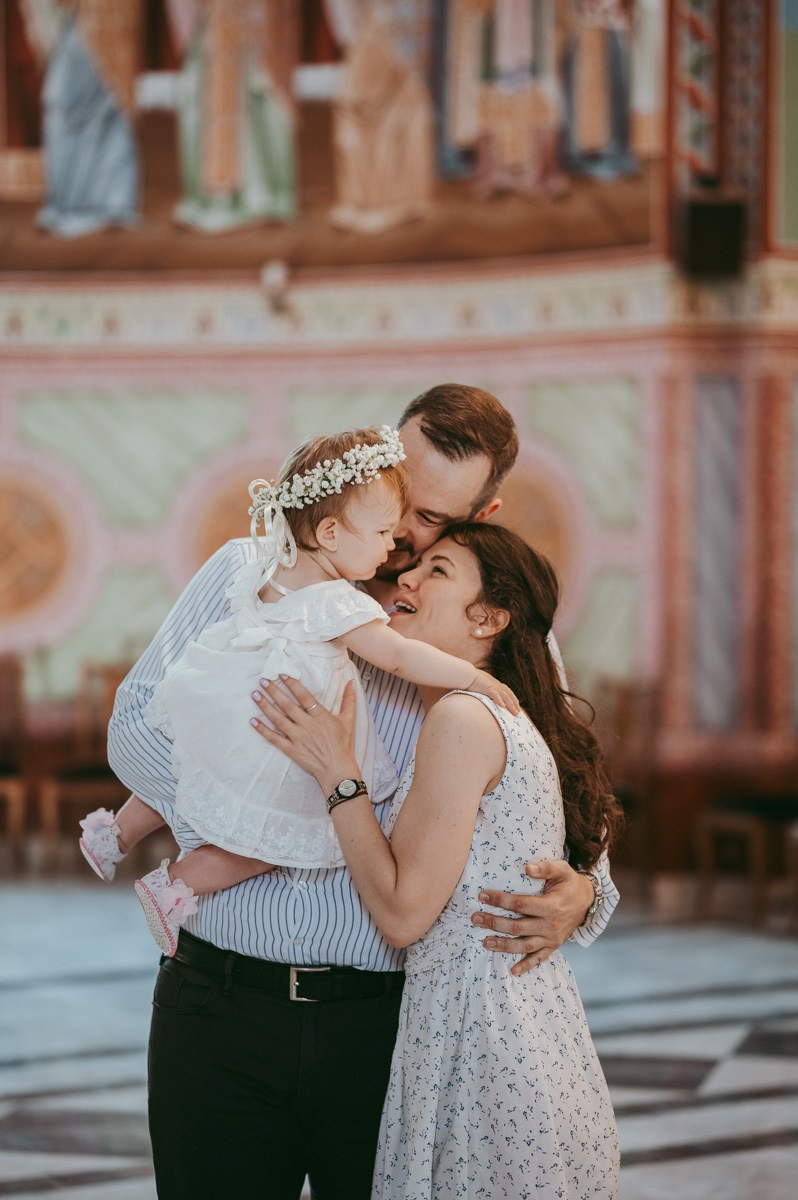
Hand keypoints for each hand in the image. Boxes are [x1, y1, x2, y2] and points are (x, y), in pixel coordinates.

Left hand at [250, 676, 359, 793]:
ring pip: (278, 719)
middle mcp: (307, 725)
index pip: (304, 697)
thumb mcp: (348, 721)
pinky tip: (253, 721)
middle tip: (262, 680)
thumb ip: (349, 700)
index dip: (292, 685)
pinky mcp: (291, 750)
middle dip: (273, 692)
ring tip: (255, 695)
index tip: (281, 674)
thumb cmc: (343, 745)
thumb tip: (351, 682)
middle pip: (287, 705)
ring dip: (265, 706)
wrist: (338, 771)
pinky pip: (274, 738)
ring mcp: (297, 738)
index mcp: (320, 717)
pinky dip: (263, 730)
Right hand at [467, 669, 519, 714]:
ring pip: (505, 697)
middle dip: (515, 704)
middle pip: (509, 695)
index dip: (513, 699)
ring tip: (514, 713)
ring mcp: (493, 687)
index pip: (508, 692)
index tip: (517, 706)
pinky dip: (500, 700)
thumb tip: (489, 697)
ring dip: (511, 705)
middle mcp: (497, 685)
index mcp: (497, 684)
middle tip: (518, 713)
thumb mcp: (484, 686)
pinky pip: (495, 695)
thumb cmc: (473, 680)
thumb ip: (488, 691)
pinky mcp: (488, 688)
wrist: (467, 675)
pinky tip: (502, 706)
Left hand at [471, 860, 593, 975]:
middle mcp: (550, 925)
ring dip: (503, 945)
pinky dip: (526, 966)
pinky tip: (513, 971)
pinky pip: (539, 958)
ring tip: (485, 943)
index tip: (482, 895)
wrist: (588, 901)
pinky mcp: (553, 946)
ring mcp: (552, 939)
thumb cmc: (570, 883)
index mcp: (551, 906)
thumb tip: (526, 868)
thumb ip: (545, 867)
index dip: (500, 900)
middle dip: (494, 923)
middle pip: (517, 927)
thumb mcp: (562, 870)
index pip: (520, 904)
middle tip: (475, 919)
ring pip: (524, 945)